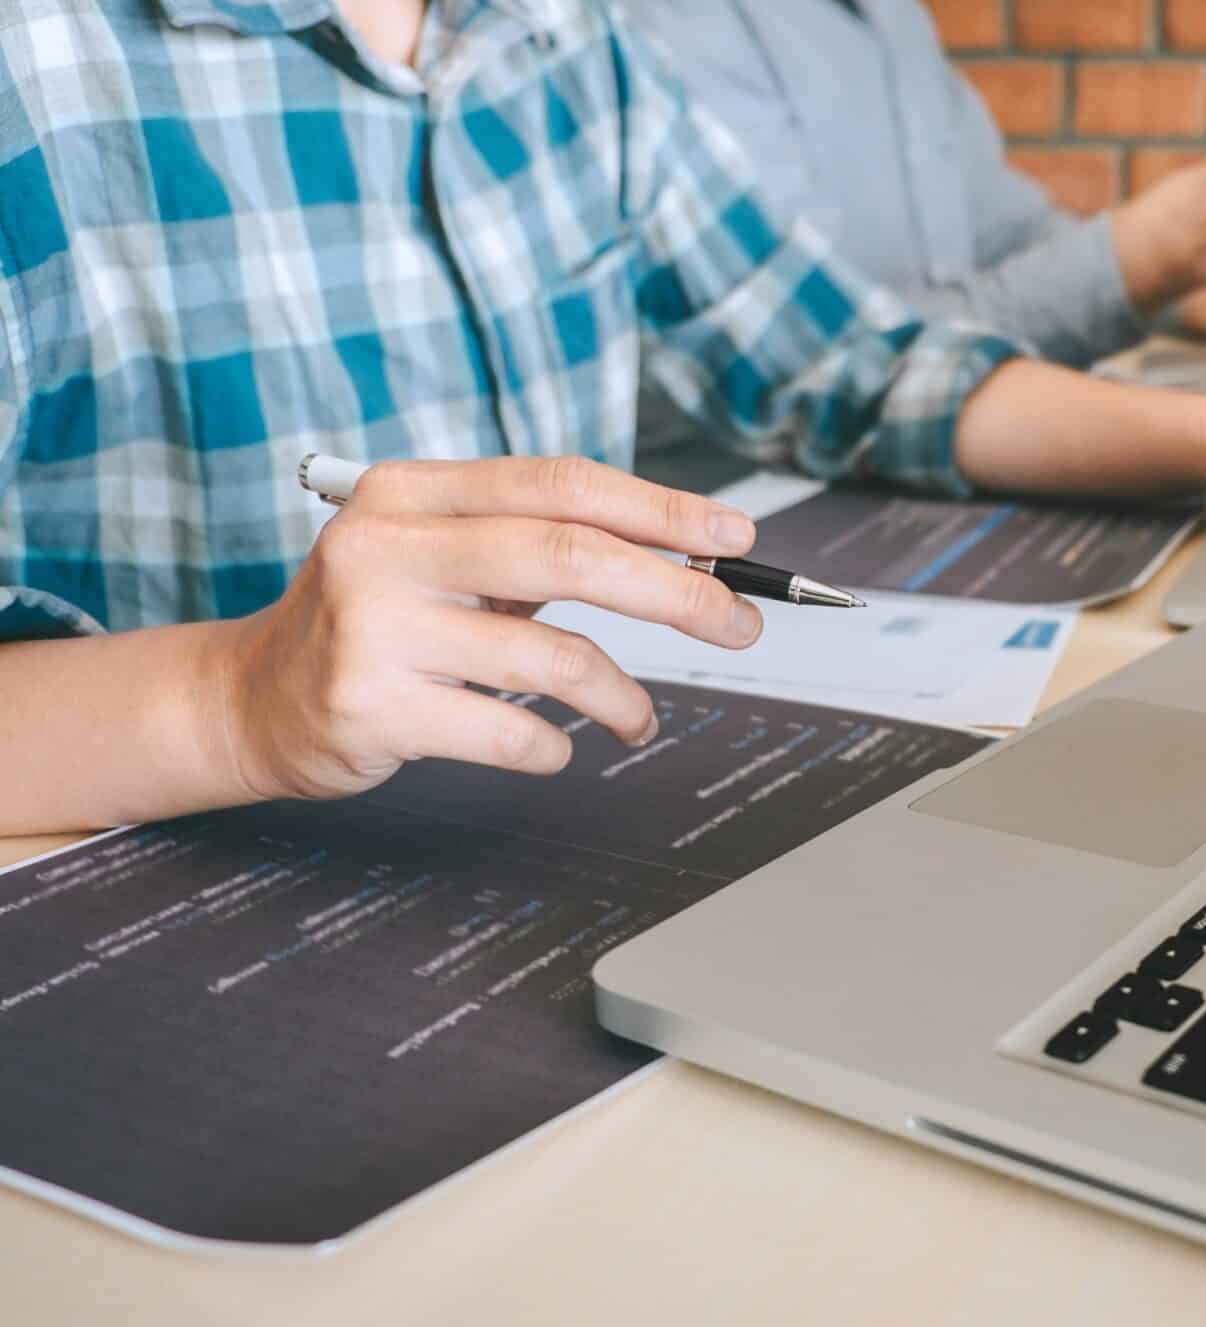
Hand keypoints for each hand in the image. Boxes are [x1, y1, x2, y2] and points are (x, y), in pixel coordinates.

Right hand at [220, 456, 763, 800]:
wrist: (249, 701)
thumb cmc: (382, 624)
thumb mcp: (445, 559)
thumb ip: (542, 545)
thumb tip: (692, 555)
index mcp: (414, 492)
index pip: (563, 483)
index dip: (663, 510)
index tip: (737, 537)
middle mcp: (387, 546)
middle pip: (572, 554)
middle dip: (679, 592)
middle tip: (741, 624)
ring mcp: (375, 628)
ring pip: (555, 657)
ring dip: (624, 696)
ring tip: (639, 718)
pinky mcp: (372, 707)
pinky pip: (512, 733)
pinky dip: (554, 748)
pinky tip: (553, 749)